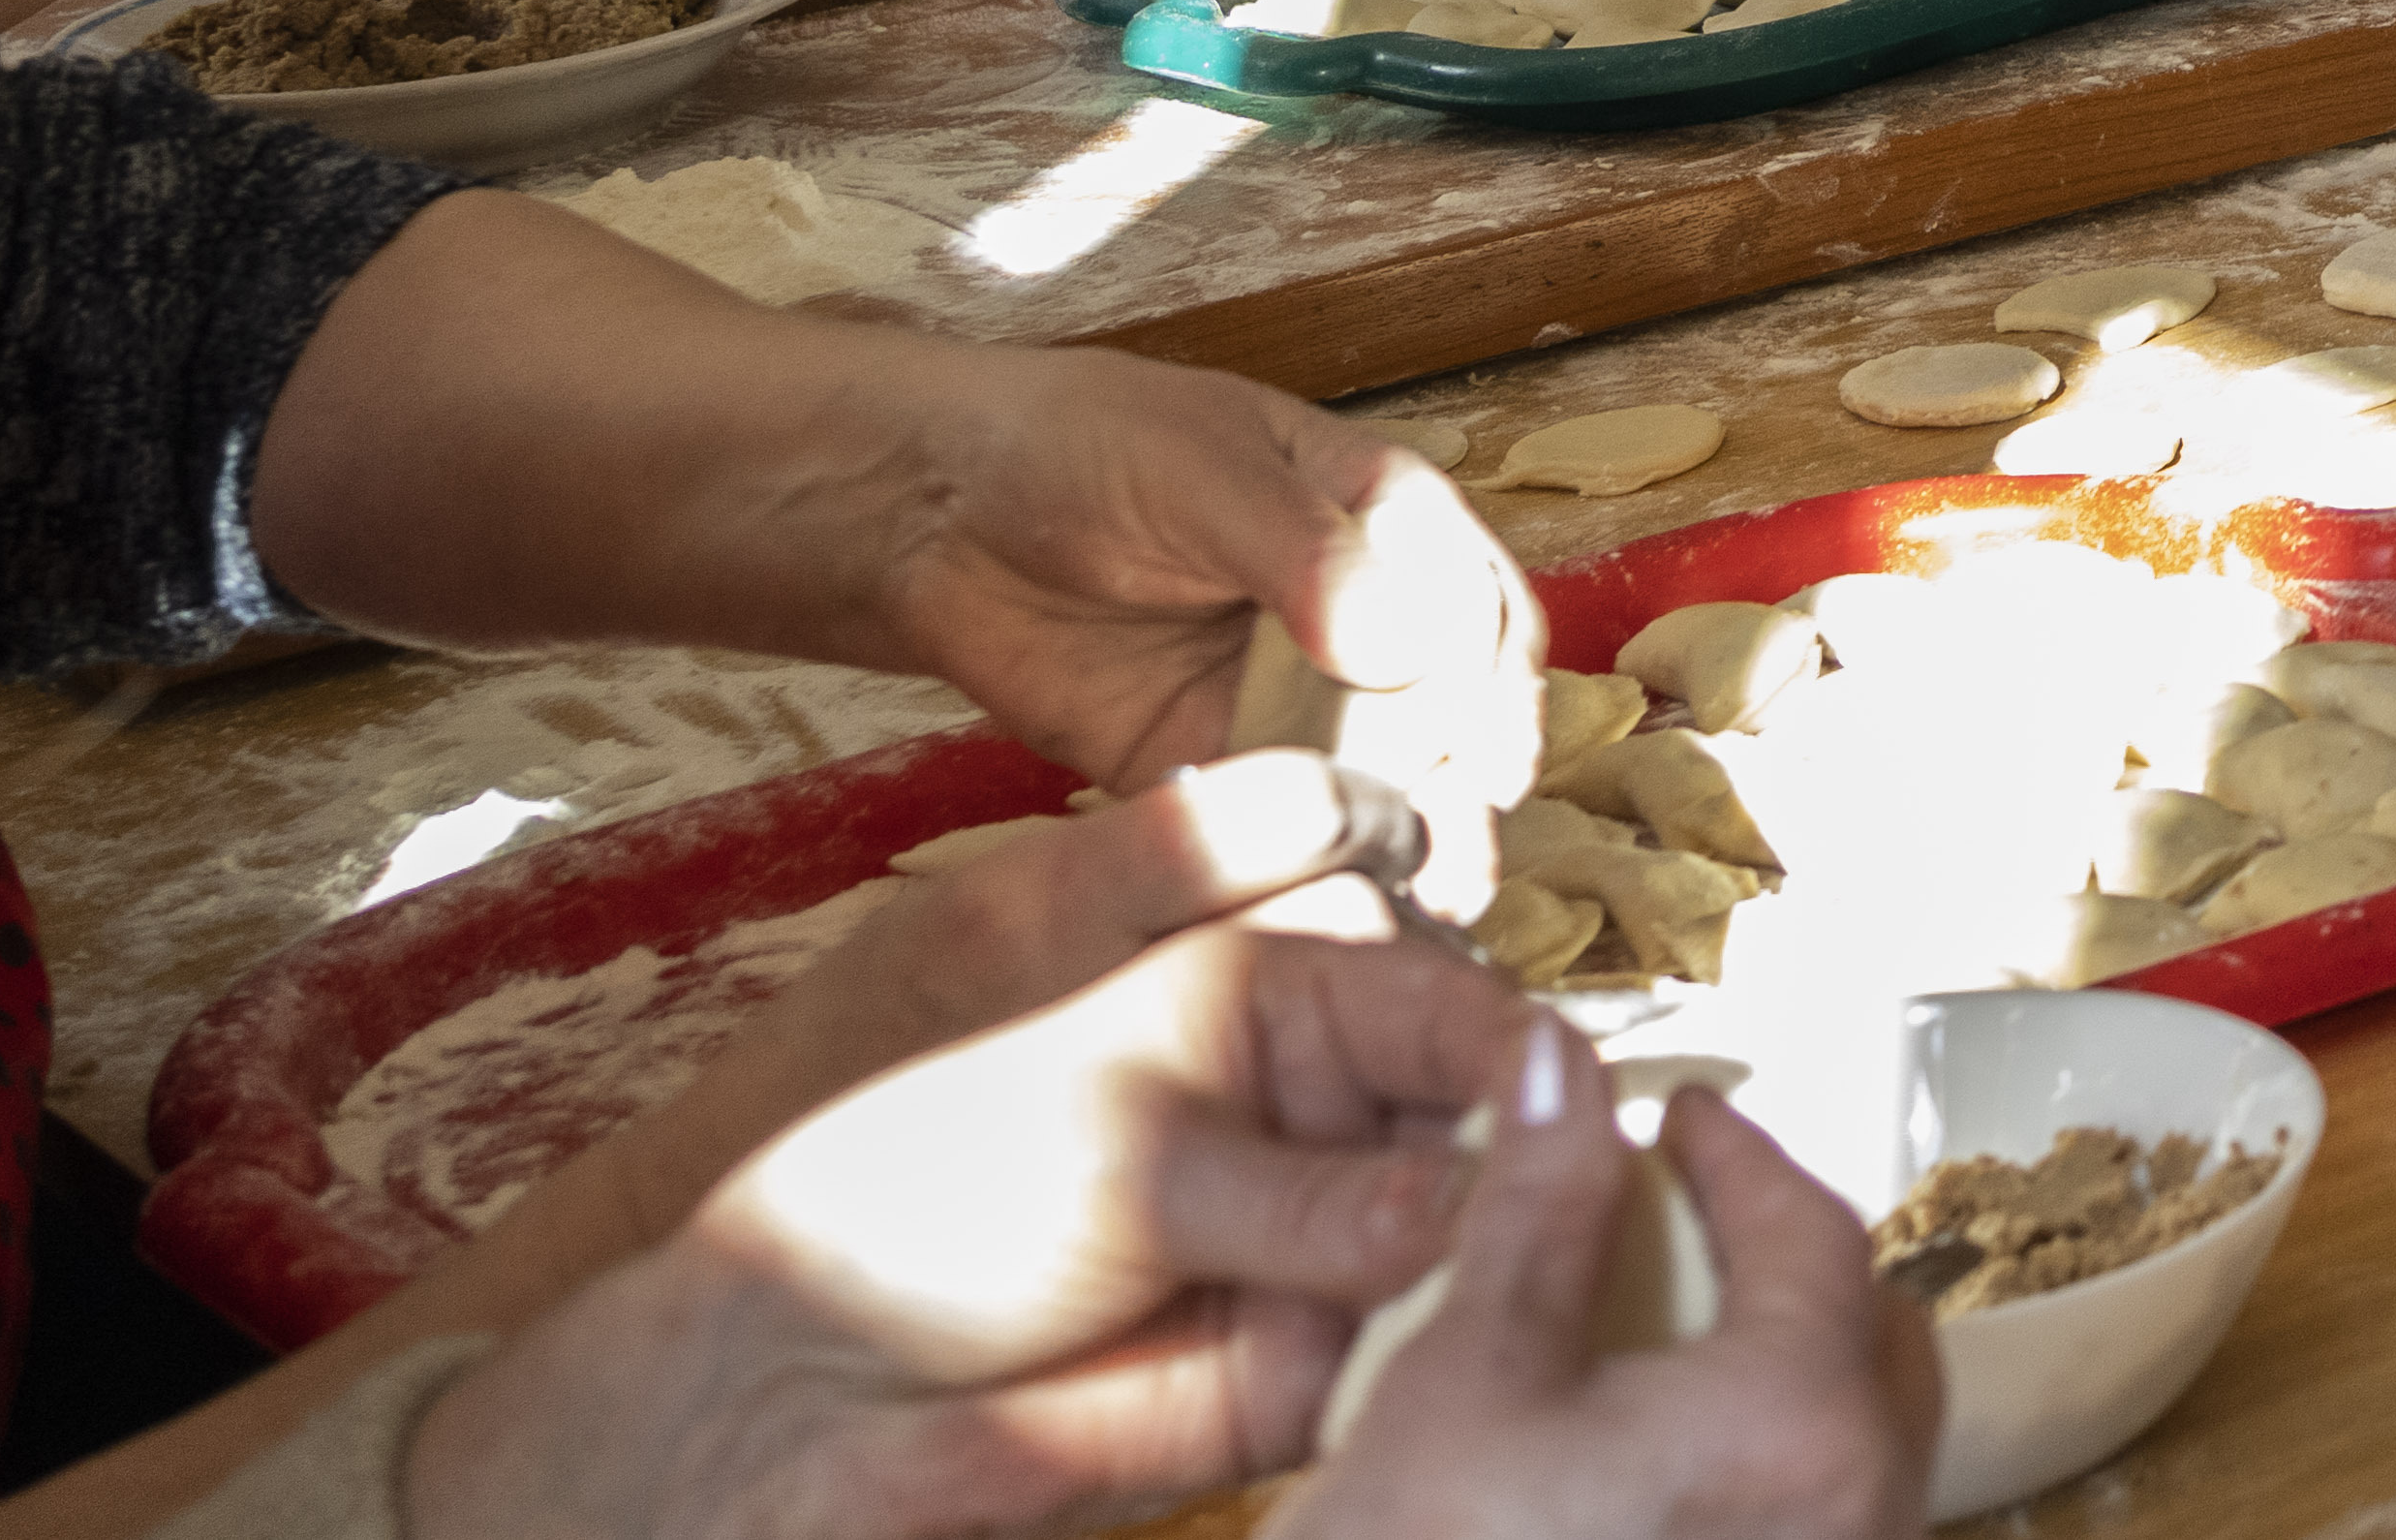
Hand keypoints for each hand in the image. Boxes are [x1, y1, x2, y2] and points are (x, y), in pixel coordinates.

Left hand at [407, 910, 1544, 1539]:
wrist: (800, 1397)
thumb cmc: (921, 1209)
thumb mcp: (1124, 1157)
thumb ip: (1305, 1194)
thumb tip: (1480, 1204)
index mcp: (1276, 998)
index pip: (1442, 1003)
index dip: (1516, 1051)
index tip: (1574, 1098)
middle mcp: (1323, 1115)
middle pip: (1490, 1124)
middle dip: (1543, 1161)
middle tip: (1594, 1199)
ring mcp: (1329, 1247)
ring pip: (1479, 1247)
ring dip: (1518, 1270)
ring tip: (1555, 1291)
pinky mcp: (1317, 1374)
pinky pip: (1425, 1365)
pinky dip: (1458, 1373)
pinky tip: (1479, 1373)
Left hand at [842, 350, 1551, 835]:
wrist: (936, 512)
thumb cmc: (1080, 447)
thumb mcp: (1204, 474)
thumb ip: (1303, 556)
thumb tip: (1400, 648)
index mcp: (1381, 519)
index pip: (1475, 604)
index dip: (1499, 683)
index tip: (1494, 761)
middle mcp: (1352, 613)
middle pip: (1442, 708)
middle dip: (1464, 788)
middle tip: (1461, 863)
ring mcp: (1280, 694)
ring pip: (1374, 773)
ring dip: (1406, 838)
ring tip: (1423, 910)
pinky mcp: (1204, 759)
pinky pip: (1270, 816)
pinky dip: (1301, 861)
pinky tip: (1320, 905)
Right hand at [1284, 1030, 1938, 1539]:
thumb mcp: (1464, 1385)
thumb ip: (1536, 1212)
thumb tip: (1563, 1065)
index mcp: (1806, 1425)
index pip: (1816, 1231)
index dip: (1741, 1157)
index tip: (1680, 1121)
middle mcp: (1865, 1516)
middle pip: (1874, 1337)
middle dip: (1790, 1261)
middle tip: (1689, 1218)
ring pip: (1863, 1441)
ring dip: (1790, 1367)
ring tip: (1670, 1334)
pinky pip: (1828, 1524)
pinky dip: (1775, 1464)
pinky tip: (1671, 1460)